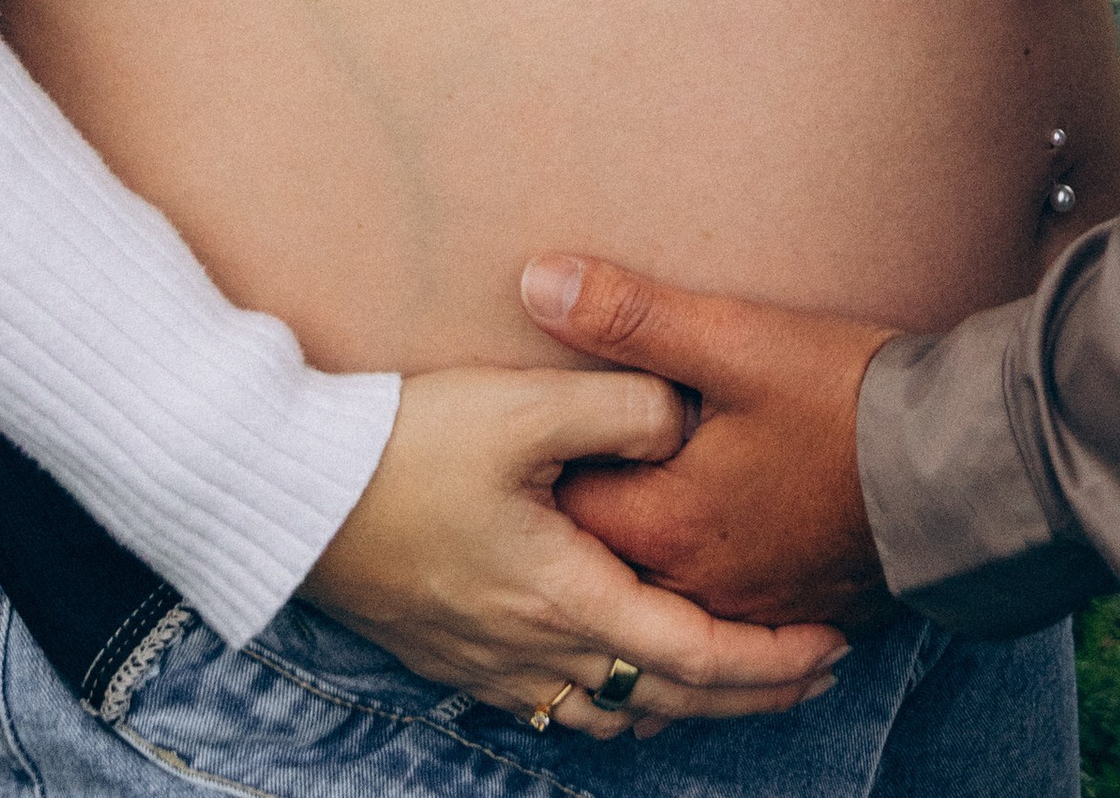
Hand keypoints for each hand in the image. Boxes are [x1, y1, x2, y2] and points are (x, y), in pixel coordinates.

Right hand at [302, 363, 848, 736]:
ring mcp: (487, 663)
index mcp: (563, 596)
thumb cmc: (408, 445)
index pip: (692, 655)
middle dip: (750, 692)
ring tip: (737, 677)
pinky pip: (556, 705)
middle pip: (663, 699)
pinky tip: (622, 677)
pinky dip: (613, 701)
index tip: (830, 644)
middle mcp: (532, 650)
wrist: (289, 490)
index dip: (769, 658)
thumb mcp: (525, 409)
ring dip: (683, 703)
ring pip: (611, 713)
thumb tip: (687, 418)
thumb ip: (621, 407)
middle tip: (817, 670)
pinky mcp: (452, 655)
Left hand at [529, 258, 898, 633]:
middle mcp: (699, 588)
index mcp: (669, 526)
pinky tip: (707, 559)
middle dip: (589, 524)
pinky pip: (726, 621)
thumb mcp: (735, 340)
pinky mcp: (802, 613)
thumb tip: (536, 281)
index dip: (543, 469)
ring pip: (666, 601)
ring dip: (643, 567)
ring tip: (626, 523)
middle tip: (566, 480)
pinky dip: (702, 596)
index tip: (536, 436)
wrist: (957, 462)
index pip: (564, 511)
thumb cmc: (844, 397)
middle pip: (610, 567)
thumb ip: (631, 316)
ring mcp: (753, 610)